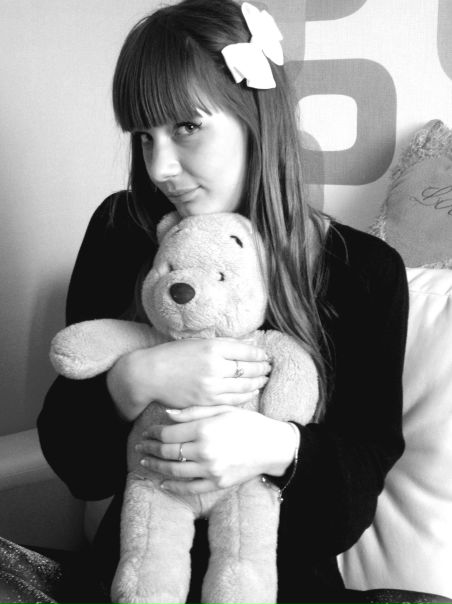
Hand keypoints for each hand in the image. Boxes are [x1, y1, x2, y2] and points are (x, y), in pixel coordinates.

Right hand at [107, 338, 270, 421]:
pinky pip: (233, 400)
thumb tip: (251, 345)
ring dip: (258, 382)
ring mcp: (211, 386)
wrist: (149, 375)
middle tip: (269, 367)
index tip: (265, 355)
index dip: (260, 354)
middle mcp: (214, 366)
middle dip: (262, 368)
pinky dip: (246, 395)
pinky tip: (251, 391)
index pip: (247, 351)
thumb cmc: (173, 355)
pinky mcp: (207, 401)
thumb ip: (225, 344)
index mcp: (212, 347)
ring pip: (244, 386)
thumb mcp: (198, 342)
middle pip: (249, 369)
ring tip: (264, 379)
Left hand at [135, 406, 297, 493]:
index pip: (169, 433)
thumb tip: (167, 414)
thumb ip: (193, 412)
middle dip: (150, 449)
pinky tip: (162, 482)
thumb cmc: (248, 423)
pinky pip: (189, 488)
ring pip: (173, 471)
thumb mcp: (222, 409)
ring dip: (155, 467)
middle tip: (140, 446)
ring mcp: (210, 470)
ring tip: (145, 462)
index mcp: (205, 429)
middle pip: (167, 452)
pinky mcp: (217, 483)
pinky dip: (173, 486)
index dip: (154, 432)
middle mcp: (205, 451)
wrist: (272, 446)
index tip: (147, 431)